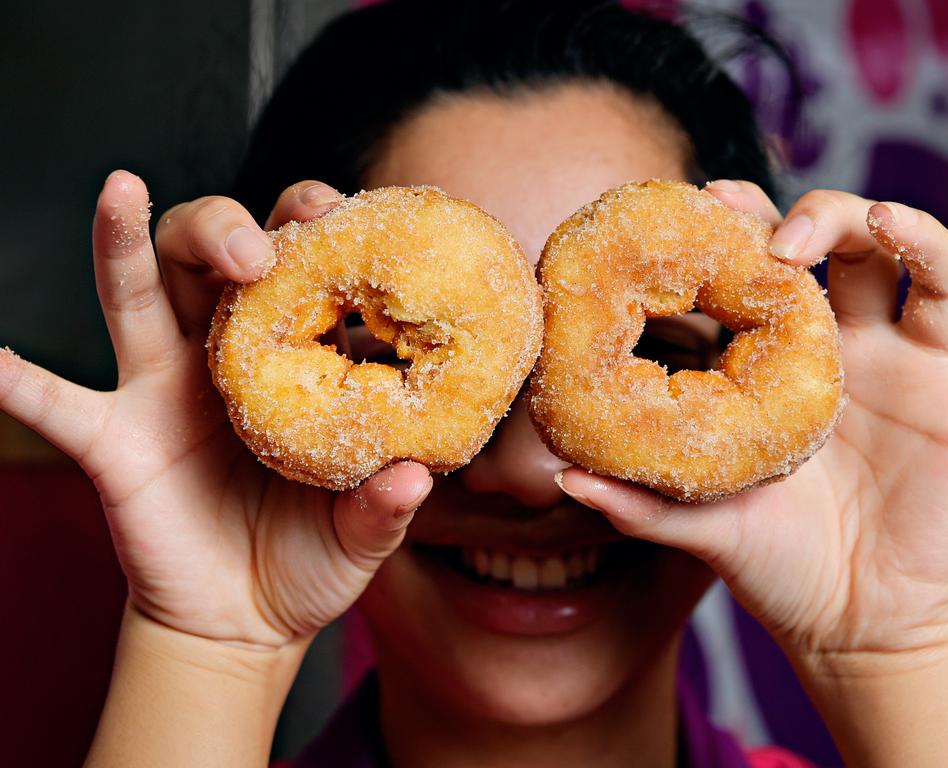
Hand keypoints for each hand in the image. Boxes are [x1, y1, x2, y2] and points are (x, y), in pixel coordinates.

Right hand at [0, 172, 431, 648]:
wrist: (247, 619)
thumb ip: (386, 505)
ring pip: (136, 297)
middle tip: (257, 248)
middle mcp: (224, 356)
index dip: (314, 231)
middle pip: (210, 260)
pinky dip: (21, 383)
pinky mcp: (116, 440)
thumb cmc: (311, 553)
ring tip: (123, 190)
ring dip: (124, 244)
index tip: (335, 211)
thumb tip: (417, 476)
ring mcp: (164, 390)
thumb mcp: (362, 531)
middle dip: (226, 229)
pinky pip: (57, 405)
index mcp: (295, 359)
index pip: (302, 271)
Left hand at [557, 180, 947, 672]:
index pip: (763, 273)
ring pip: (930, 273)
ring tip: (877, 222)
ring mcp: (914, 371)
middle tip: (774, 237)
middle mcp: (848, 350)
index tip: (704, 203)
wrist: (849, 620)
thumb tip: (562, 480)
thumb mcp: (703, 527)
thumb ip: (638, 503)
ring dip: (912, 234)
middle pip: (847, 249)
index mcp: (782, 362)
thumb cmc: (772, 562)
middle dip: (817, 218)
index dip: (739, 229)